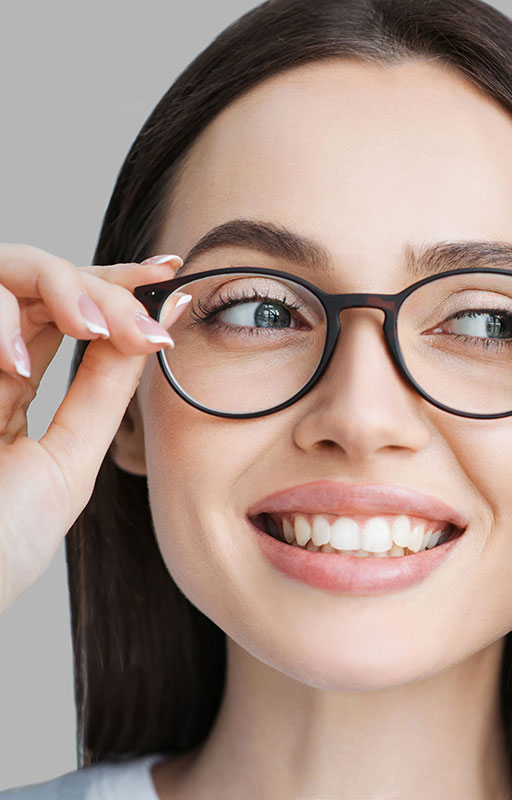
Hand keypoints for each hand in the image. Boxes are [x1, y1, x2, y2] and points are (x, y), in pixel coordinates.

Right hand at [0, 245, 187, 616]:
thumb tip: (149, 335)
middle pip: (40, 281)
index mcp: (11, 383)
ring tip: (91, 330)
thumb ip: (100, 395)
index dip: (114, 285)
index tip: (169, 272)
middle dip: (99, 285)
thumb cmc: (0, 541)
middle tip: (140, 323)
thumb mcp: (66, 461)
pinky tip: (13, 366)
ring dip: (56, 287)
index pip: (66, 313)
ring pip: (3, 272)